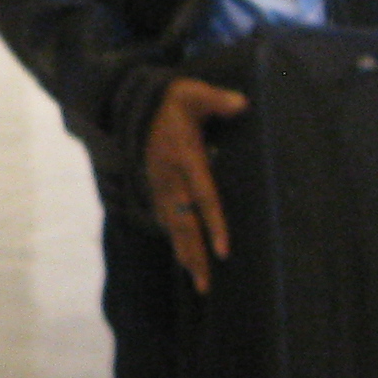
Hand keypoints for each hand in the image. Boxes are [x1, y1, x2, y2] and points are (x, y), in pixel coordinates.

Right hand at [142, 77, 246, 294]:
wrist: (134, 103)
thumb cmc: (172, 100)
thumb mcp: (193, 93)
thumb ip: (218, 99)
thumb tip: (243, 103)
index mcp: (184, 157)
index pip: (201, 195)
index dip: (212, 223)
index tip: (222, 250)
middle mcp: (170, 177)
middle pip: (184, 222)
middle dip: (194, 254)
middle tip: (205, 284)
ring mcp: (159, 184)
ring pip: (173, 225)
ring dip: (184, 252)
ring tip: (197, 281)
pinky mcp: (155, 186)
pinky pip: (165, 218)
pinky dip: (174, 238)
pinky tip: (184, 257)